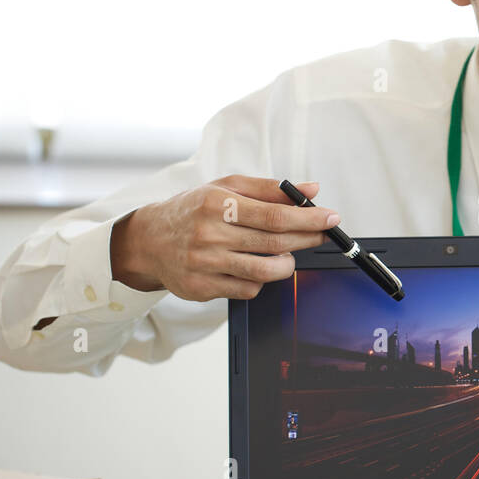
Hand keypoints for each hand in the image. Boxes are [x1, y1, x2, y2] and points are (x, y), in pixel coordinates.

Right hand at [110, 174, 339, 300]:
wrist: (149, 241)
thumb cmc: (193, 210)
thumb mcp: (226, 188)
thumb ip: (270, 189)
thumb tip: (312, 188)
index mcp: (218, 204)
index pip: (274, 215)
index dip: (308, 218)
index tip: (330, 217)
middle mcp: (210, 234)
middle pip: (274, 243)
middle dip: (307, 239)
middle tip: (321, 234)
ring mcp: (205, 264)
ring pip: (265, 271)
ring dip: (287, 264)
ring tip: (288, 254)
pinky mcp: (202, 288)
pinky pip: (248, 289)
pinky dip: (261, 280)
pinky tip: (257, 267)